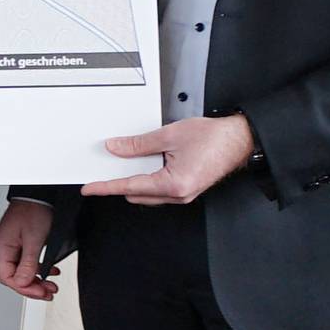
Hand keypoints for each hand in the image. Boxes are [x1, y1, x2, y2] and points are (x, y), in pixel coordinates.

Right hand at [0, 198, 57, 300]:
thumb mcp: (34, 240)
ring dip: (37, 280)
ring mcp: (11, 246)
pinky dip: (39, 270)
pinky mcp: (20, 243)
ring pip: (21, 271)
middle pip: (14, 277)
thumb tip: (22, 282)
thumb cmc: (34, 210)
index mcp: (2, 247)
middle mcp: (4, 248)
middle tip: (48, 292)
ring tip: (51, 286)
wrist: (39, 195)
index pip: (7, 277)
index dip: (24, 288)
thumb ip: (28, 263)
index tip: (41, 292)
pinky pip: (26, 263)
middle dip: (32, 287)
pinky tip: (50, 271)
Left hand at [81, 114, 254, 204]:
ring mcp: (184, 194)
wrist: (239, 139)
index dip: (106, 187)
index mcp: (174, 184)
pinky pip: (160, 189)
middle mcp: (179, 194)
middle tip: (104, 168)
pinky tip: (144, 164)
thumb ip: (139, 144)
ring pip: (148, 193)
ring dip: (135, 180)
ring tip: (125, 162)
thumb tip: (117, 148)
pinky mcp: (187, 189)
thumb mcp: (169, 135)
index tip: (90, 188)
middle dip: (119, 182)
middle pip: (137, 193)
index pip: (129, 187)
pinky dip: (148, 179)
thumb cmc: (215, 138)